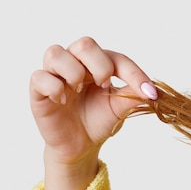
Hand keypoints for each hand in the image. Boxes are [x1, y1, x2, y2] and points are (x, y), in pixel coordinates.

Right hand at [30, 36, 156, 165]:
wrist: (80, 145)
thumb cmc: (98, 120)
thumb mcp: (119, 109)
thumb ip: (133, 96)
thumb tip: (152, 91)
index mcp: (99, 65)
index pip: (116, 58)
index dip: (134, 73)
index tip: (149, 93)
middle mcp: (76, 64)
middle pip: (84, 44)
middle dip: (99, 65)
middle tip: (104, 85)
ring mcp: (55, 75)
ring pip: (56, 53)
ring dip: (73, 72)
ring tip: (78, 90)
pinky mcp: (38, 90)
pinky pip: (39, 77)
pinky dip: (53, 87)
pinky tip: (62, 101)